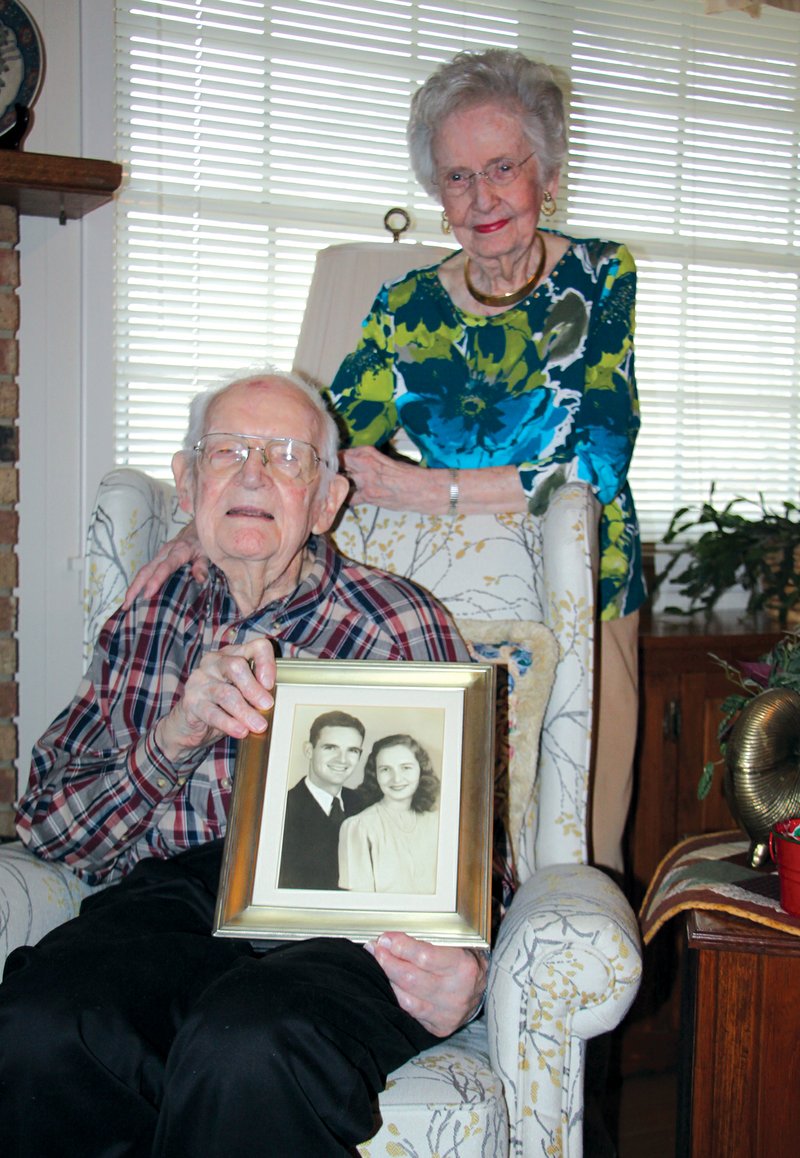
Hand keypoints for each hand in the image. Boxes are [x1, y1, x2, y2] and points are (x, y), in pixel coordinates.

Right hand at [123, 522, 208, 607]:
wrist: (197, 528)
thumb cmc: (202, 543)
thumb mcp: (207, 553)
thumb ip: (203, 566)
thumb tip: (199, 579)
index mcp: (179, 551)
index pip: (165, 567)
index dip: (155, 580)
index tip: (147, 594)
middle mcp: (165, 553)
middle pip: (146, 570)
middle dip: (135, 587)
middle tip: (127, 604)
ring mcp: (159, 555)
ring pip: (143, 571)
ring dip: (133, 587)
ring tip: (126, 604)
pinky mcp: (158, 558)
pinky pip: (146, 571)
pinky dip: (138, 583)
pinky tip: (135, 596)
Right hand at [155, 636, 275, 760]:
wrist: (189, 724)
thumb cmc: (222, 704)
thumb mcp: (242, 693)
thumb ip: (257, 690)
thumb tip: (275, 703)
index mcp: (232, 654)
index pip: (255, 647)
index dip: (266, 663)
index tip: (271, 684)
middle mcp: (214, 662)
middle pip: (236, 667)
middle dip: (254, 689)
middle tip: (267, 706)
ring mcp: (199, 681)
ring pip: (225, 693)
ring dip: (245, 711)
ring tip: (259, 725)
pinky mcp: (190, 702)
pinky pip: (212, 713)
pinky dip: (229, 723)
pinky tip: (241, 731)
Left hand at [342, 447, 443, 513]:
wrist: (421, 489)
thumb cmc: (408, 474)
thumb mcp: (387, 459)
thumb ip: (369, 459)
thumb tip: (355, 462)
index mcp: (370, 454)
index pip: (344, 454)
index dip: (337, 458)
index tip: (333, 461)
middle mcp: (365, 467)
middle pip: (340, 466)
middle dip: (335, 469)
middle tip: (332, 473)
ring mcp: (366, 483)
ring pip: (342, 481)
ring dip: (340, 483)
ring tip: (338, 484)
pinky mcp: (369, 497)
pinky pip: (351, 499)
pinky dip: (347, 498)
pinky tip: (346, 498)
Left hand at [366, 933, 487, 1037]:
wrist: (484, 990)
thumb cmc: (465, 961)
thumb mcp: (456, 945)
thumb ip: (427, 941)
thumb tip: (391, 939)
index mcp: (463, 967)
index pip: (425, 957)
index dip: (401, 947)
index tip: (385, 939)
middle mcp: (457, 993)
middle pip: (411, 979)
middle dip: (388, 962)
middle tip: (376, 949)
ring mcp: (448, 1013)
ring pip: (407, 999)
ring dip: (388, 980)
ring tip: (379, 964)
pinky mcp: (441, 1027)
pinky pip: (411, 1012)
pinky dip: (397, 997)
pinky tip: (390, 984)